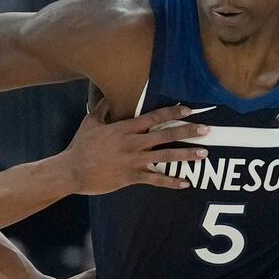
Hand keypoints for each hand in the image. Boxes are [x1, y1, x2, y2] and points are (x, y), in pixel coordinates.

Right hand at [59, 104, 209, 194]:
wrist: (71, 170)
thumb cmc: (80, 146)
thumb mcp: (90, 122)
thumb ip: (102, 109)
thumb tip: (108, 95)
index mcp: (125, 128)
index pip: (154, 117)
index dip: (173, 111)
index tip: (188, 108)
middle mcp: (133, 143)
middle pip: (166, 134)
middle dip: (188, 131)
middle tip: (206, 129)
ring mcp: (133, 161)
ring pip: (165, 156)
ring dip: (186, 155)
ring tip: (203, 153)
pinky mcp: (131, 177)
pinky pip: (156, 180)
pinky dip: (171, 182)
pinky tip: (186, 183)